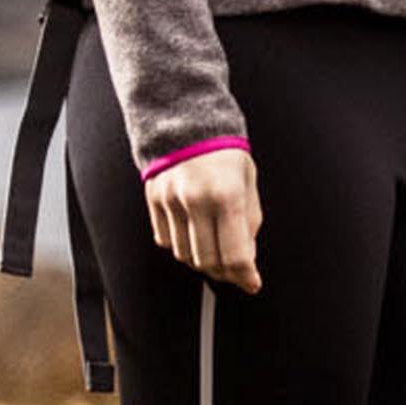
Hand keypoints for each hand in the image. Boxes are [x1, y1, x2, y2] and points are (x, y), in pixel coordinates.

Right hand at [148, 146, 263, 289]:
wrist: (185, 122)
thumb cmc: (223, 151)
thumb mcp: (248, 182)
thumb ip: (249, 222)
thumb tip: (248, 258)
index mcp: (226, 195)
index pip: (235, 254)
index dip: (245, 276)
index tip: (252, 282)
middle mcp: (195, 200)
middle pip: (208, 261)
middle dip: (225, 273)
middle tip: (236, 272)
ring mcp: (170, 201)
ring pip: (184, 255)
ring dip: (203, 262)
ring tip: (216, 254)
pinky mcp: (153, 201)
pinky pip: (166, 241)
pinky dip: (182, 247)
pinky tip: (194, 236)